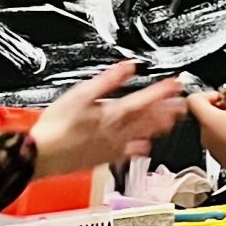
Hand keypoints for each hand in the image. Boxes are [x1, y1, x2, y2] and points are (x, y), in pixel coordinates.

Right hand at [31, 62, 187, 180]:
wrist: (42, 155)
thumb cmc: (56, 126)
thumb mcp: (80, 94)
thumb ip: (107, 80)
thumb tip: (127, 67)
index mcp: (112, 113)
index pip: (144, 99)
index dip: (162, 91)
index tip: (176, 85)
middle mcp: (117, 131)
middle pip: (148, 119)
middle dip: (167, 110)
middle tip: (182, 105)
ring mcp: (112, 146)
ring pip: (142, 135)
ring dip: (158, 127)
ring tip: (171, 122)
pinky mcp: (104, 158)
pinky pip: (127, 153)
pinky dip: (139, 149)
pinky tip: (144, 148)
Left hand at [189, 88, 225, 172]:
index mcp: (206, 119)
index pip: (194, 99)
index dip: (209, 94)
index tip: (224, 96)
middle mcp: (205, 135)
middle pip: (206, 115)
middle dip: (222, 109)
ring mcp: (213, 149)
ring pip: (215, 130)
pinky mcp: (223, 159)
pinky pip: (223, 144)